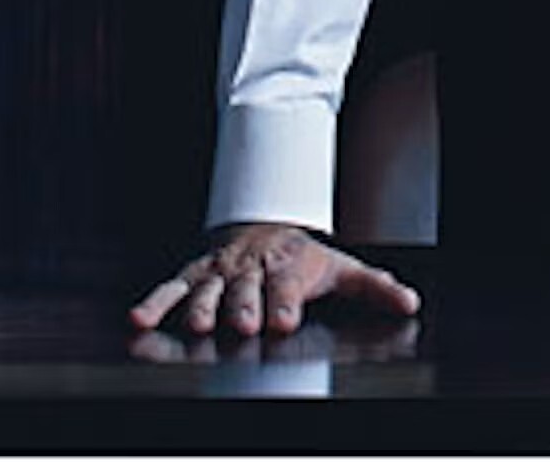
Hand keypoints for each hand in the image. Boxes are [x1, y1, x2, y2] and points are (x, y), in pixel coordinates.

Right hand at [128, 223, 419, 339]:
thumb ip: (374, 287)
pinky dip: (154, 302)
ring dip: (202, 307)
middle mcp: (251, 268)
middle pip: (245, 289)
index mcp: (287, 265)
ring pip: (207, 290)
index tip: (283, 319)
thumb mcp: (342, 267)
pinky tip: (139, 320)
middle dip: (243, 306)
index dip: (284, 301)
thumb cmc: (304, 259)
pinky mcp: (193, 275)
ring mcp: (220, 271)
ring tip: (197, 324)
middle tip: (242, 323)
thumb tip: (411, 303)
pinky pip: (171, 288)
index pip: (287, 283)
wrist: (265, 225)